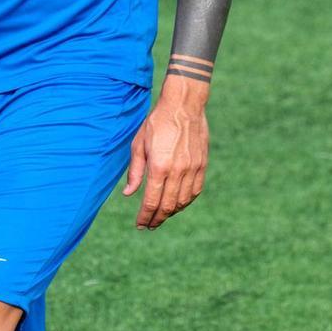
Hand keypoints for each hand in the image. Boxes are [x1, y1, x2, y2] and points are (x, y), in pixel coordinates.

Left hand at [123, 83, 209, 229]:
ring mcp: (192, 169)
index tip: (140, 224)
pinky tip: (178, 204)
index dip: (145, 216)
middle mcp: (177, 170)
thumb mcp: (138, 145)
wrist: (183, 105)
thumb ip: (135, 172)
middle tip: (150, 225)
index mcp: (159, 166)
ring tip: (162, 215)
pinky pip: (195, 191)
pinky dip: (186, 201)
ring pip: (183, 201)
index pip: (151, 201)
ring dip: (172, 212)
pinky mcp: (202, 165)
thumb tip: (129, 194)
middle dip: (157, 218)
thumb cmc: (157, 123)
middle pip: (168, 205)